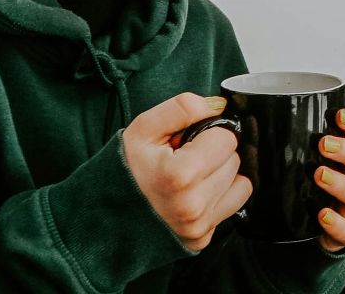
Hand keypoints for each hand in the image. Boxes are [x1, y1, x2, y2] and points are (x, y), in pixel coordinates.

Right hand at [124, 93, 250, 250]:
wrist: (104, 213)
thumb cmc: (126, 168)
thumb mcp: (143, 129)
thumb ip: (182, 108)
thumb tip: (219, 107)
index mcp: (179, 175)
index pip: (226, 138)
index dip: (208, 133)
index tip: (187, 141)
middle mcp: (192, 206)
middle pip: (233, 159)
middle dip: (214, 153)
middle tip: (185, 159)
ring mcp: (198, 226)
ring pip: (239, 181)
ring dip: (219, 174)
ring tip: (189, 177)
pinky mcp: (202, 238)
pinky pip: (235, 202)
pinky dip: (222, 194)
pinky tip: (197, 192)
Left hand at [315, 108, 344, 250]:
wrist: (320, 220)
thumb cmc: (320, 178)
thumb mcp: (316, 155)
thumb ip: (305, 136)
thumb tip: (262, 112)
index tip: (337, 115)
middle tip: (323, 144)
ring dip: (342, 183)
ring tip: (319, 175)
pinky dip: (337, 223)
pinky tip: (322, 214)